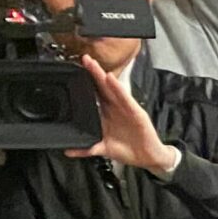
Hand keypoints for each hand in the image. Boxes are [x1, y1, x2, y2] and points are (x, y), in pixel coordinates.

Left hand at [66, 56, 173, 171]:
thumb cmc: (130, 151)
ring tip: (94, 65)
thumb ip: (86, 148)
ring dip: (103, 76)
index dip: (85, 83)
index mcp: (107, 114)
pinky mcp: (137, 114)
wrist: (149, 159)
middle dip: (93, 73)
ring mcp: (126, 109)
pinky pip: (126, 99)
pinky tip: (111, 79)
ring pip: (113, 89)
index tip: (73, 72)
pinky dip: (119, 89)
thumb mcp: (103, 149)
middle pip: (102, 87)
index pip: (94, 94)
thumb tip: (67, 151)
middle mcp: (116, 108)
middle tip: (84, 59)